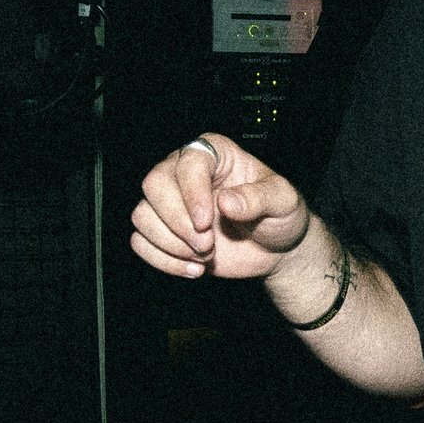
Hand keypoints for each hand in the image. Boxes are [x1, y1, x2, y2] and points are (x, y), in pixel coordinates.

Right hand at [132, 134, 310, 279]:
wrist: (275, 248)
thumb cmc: (279, 216)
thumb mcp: (284, 202)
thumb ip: (260, 198)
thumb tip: (226, 201)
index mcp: (214, 154)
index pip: (188, 162)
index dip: (191, 193)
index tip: (206, 222)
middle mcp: (185, 173)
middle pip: (153, 186)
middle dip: (178, 222)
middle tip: (207, 244)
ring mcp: (171, 202)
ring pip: (141, 215)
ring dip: (170, 244)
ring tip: (205, 256)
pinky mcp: (163, 230)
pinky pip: (140, 242)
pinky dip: (163, 260)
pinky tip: (194, 268)